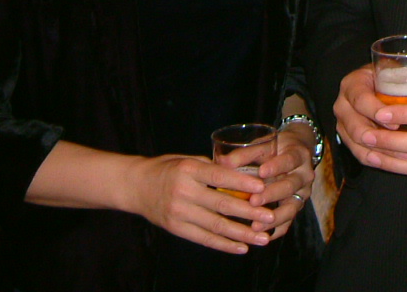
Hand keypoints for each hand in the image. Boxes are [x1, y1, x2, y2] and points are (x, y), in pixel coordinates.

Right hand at [122, 153, 275, 254]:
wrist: (135, 186)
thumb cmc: (168, 168)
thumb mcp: (189, 160)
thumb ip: (213, 168)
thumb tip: (244, 175)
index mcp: (189, 170)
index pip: (219, 177)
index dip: (241, 183)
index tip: (263, 187)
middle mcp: (183, 192)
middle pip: (221, 204)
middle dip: (249, 212)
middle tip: (271, 217)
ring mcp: (179, 213)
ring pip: (215, 226)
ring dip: (242, 233)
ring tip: (263, 237)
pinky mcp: (176, 228)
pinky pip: (204, 239)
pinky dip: (224, 244)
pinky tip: (242, 247)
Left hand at [250, 126, 316, 238]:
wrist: (295, 153)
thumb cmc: (276, 148)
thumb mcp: (264, 144)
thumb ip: (246, 153)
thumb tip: (222, 162)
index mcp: (298, 155)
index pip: (289, 160)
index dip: (277, 166)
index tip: (261, 172)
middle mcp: (304, 175)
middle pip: (290, 186)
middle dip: (272, 194)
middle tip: (253, 201)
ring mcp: (302, 193)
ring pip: (292, 208)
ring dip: (274, 217)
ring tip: (255, 225)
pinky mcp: (296, 207)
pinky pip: (289, 223)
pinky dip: (276, 230)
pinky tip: (261, 236)